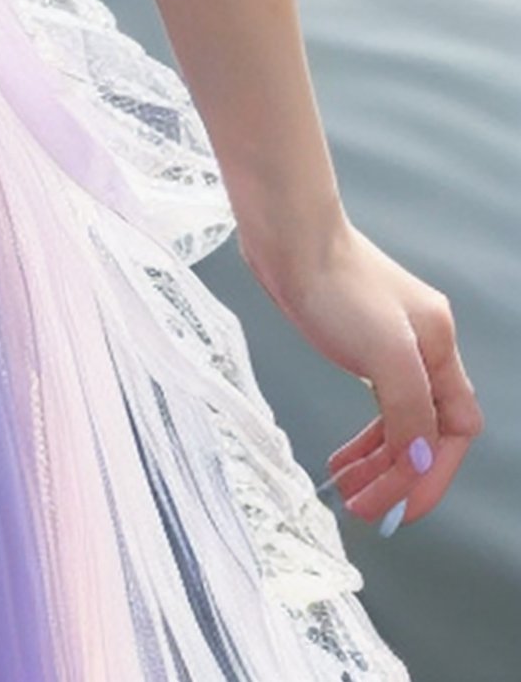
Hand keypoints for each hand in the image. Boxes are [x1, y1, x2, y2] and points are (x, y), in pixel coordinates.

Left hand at [243, 214, 480, 530]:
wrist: (288, 234)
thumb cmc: (335, 282)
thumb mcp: (385, 352)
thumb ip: (409, 410)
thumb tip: (418, 460)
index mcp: (440, 349)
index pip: (455, 430)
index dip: (434, 474)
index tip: (402, 509)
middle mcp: (422, 349)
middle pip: (425, 431)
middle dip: (399, 475)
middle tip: (365, 508)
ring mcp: (389, 345)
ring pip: (396, 421)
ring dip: (379, 462)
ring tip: (350, 491)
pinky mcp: (356, 341)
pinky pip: (373, 406)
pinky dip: (363, 436)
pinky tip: (343, 456)